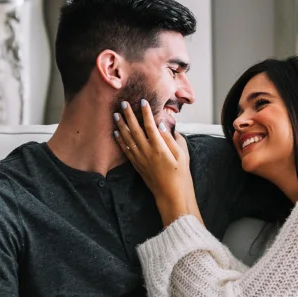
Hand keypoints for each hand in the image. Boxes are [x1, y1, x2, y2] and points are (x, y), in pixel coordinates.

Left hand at [114, 100, 200, 224]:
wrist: (171, 195)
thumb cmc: (180, 175)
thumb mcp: (182, 155)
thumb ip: (172, 139)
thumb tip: (162, 125)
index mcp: (160, 148)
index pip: (150, 125)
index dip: (146, 112)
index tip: (142, 101)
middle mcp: (147, 152)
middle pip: (135, 129)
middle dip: (129, 115)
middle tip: (123, 103)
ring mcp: (140, 159)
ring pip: (127, 139)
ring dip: (121, 125)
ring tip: (116, 114)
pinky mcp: (137, 165)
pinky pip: (125, 150)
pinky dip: (120, 140)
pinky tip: (116, 133)